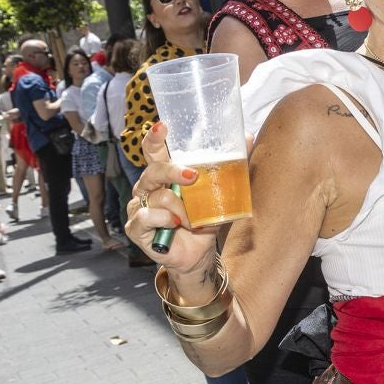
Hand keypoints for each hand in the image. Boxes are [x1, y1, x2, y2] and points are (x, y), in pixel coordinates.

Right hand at [128, 120, 235, 275]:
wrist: (198, 256)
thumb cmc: (203, 222)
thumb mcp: (219, 194)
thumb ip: (229, 168)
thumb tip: (247, 137)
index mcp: (164, 175)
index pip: (154, 151)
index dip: (154, 138)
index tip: (162, 126)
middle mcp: (148, 188)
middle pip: (153, 170)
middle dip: (172, 170)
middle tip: (193, 176)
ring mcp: (139, 207)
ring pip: (156, 196)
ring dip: (180, 209)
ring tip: (193, 221)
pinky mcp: (136, 228)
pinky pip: (146, 217)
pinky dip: (164, 220)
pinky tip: (175, 225)